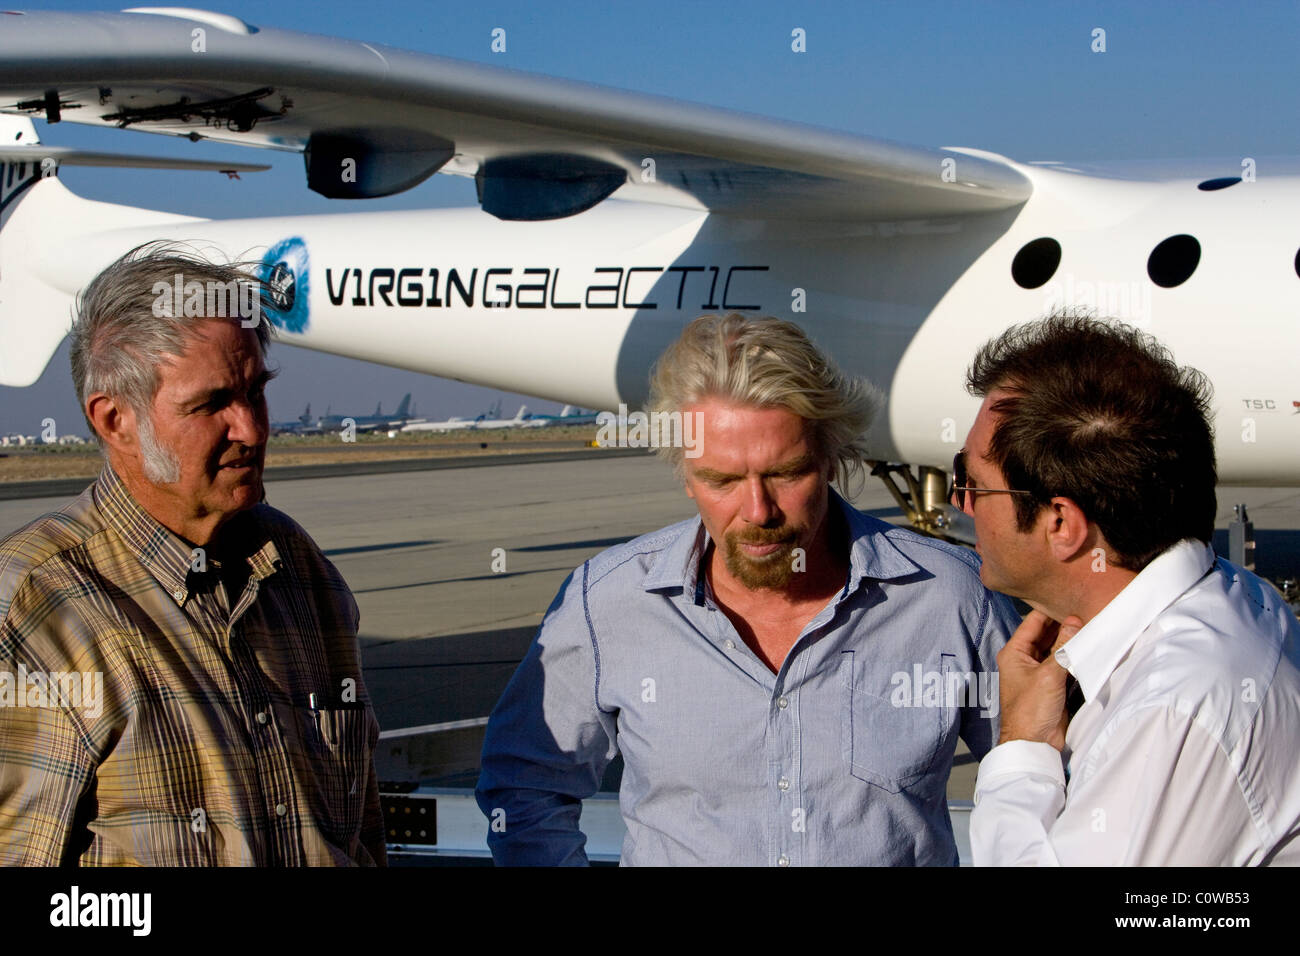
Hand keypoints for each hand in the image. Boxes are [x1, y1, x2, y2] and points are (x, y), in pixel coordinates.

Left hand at [996, 609, 1082, 750]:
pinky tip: (1089, 646)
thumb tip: (1075, 622)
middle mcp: (1024, 659)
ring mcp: (1038, 671)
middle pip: (1046, 634)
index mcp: (1015, 652)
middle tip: (1087, 610)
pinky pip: (1064, 663)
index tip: (1071, 597)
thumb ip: (1063, 648)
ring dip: (1071, 640)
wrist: (1034, 743)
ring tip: (1092, 624)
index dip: (1050, 610)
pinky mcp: (1052, 683)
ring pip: (1056, 648)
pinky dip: (1074, 655)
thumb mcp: (1049, 675)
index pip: (1033, 622)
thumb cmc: (1031, 709)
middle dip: (1064, 624)